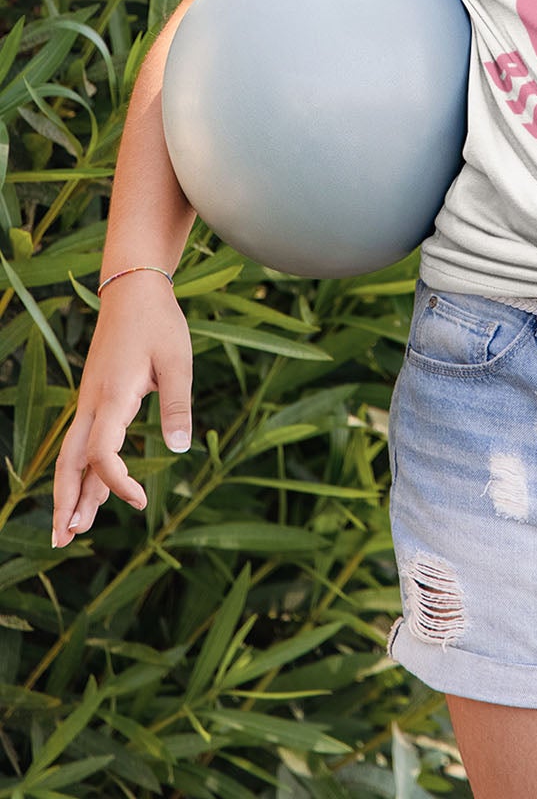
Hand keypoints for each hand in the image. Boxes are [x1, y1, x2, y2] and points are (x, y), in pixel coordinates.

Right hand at [51, 272, 192, 546]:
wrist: (133, 289)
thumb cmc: (159, 323)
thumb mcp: (178, 360)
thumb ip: (177, 405)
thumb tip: (179, 450)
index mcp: (113, 395)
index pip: (101, 452)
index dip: (115, 481)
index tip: (139, 500)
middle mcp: (93, 402)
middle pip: (69, 461)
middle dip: (65, 501)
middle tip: (62, 541)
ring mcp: (91, 400)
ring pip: (72, 453)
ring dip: (71, 491)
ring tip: (70, 530)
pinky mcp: (97, 397)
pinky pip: (85, 441)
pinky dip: (85, 470)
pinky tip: (92, 493)